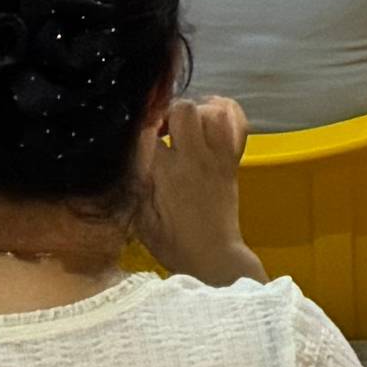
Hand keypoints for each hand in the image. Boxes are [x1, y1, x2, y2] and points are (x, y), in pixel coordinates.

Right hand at [137, 91, 252, 270]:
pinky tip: (210, 116)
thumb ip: (134, 182)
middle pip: (184, 110)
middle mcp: (195, 160)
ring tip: (184, 127)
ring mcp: (219, 158)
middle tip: (161, 128)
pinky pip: (237, 123)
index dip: (140, 125)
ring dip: (196, 112)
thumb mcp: (140, 217)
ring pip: (212, 111)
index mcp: (167, 174)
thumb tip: (128, 151)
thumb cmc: (173, 243)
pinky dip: (225, 111)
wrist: (213, 257)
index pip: (149, 131)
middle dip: (168, 111)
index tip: (136, 132)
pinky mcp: (233, 161)